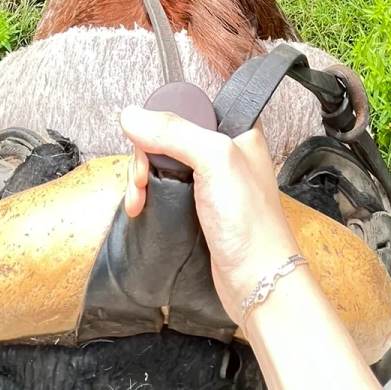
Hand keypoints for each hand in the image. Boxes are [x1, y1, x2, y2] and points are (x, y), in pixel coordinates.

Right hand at [120, 106, 300, 322]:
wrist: (257, 280)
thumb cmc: (251, 223)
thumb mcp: (214, 160)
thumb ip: (174, 132)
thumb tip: (133, 115)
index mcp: (237, 130)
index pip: (188, 108)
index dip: (162, 123)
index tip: (146, 143)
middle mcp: (223, 153)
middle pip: (168, 139)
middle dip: (145, 158)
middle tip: (141, 179)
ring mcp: (210, 182)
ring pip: (162, 165)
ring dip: (142, 180)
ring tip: (138, 199)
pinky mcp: (198, 208)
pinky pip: (164, 191)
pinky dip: (148, 197)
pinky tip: (141, 207)